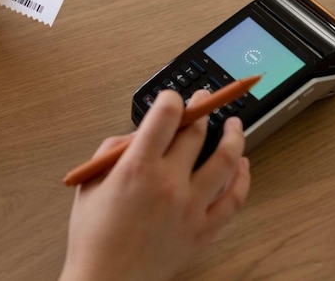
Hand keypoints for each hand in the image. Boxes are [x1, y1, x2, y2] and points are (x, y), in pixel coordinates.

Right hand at [60, 90, 249, 280]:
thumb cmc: (93, 235)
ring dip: (233, 136)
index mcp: (137, 167)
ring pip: (226, 160)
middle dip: (201, 108)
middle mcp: (168, 183)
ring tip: (233, 124)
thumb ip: (114, 149)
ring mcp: (190, 207)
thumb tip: (141, 133)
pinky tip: (242, 164)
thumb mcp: (91, 181)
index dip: (172, 98)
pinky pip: (233, 199)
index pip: (166, 114)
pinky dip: (242, 178)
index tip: (173, 98)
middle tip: (204, 99)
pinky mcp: (203, 231)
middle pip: (196, 132)